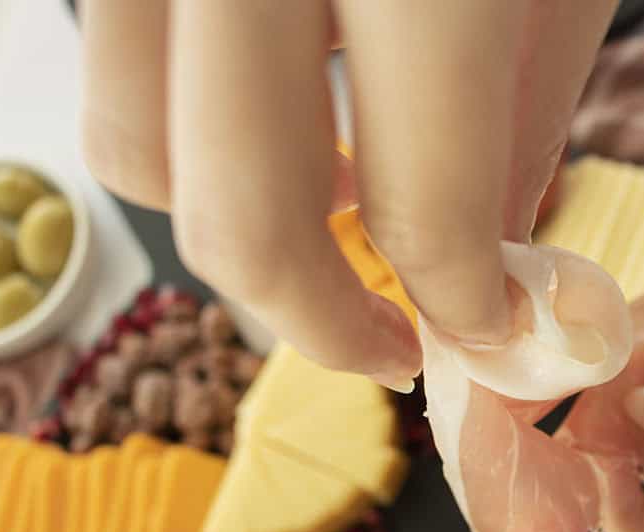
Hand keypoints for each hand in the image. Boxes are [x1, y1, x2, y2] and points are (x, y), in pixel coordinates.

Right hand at [78, 0, 615, 383]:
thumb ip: (520, 126)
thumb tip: (482, 278)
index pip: (424, 203)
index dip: (463, 300)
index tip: (488, 330)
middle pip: (239, 211)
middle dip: (319, 316)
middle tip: (387, 344)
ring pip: (137, 150)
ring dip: (240, 224)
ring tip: (340, 218)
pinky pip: (122, 74)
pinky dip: (193, 133)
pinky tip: (292, 125)